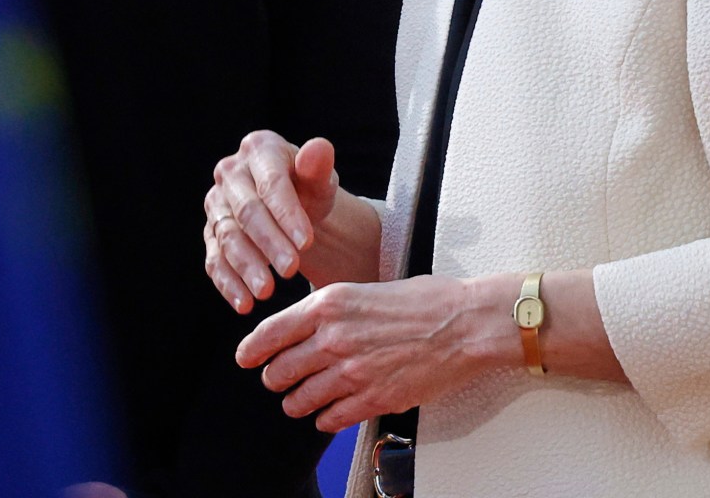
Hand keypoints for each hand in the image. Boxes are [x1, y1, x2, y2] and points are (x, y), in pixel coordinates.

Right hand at [203, 131, 378, 311]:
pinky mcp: (210, 233)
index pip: (271, 184)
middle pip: (247, 212)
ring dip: (246, 267)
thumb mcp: (320, 179)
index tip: (307, 244)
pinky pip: (214, 259)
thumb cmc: (309, 189)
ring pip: (228, 237)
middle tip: (292, 271)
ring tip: (267, 293)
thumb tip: (319, 148)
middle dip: (269, 244)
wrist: (293, 209)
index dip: (287, 214)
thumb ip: (319, 166)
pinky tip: (244, 304)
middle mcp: (230, 172)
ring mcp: (216, 203)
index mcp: (259, 149)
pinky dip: (228, 283)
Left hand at [233, 276, 508, 432]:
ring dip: (296, 404)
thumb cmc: (423, 301)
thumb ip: (329, 311)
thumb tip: (304, 327)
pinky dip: (325, 420)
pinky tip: (328, 415)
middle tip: (279, 381)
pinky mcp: (373, 399)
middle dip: (275, 379)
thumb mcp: (363, 289)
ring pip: (300, 400)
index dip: (251, 350)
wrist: (464, 324)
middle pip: (279, 372)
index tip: (245, 359)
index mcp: (328, 304)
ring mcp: (352, 372)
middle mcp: (333, 338)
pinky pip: (331, 419)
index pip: (270, 333)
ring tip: (300, 402)